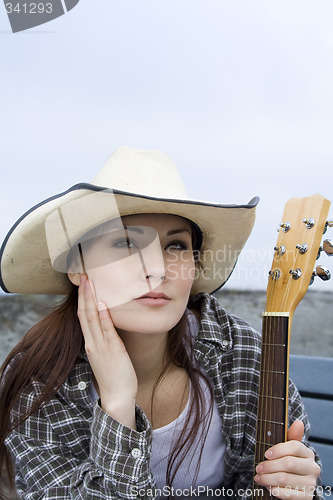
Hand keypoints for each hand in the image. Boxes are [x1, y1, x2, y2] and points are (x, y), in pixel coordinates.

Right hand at [77, 275, 137, 428]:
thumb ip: (104, 338)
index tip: (84, 283)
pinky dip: (104, 317)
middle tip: (84, 276)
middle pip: (84, 313)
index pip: (83, 316)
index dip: (83, 298)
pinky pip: (106, 331)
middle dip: (84, 294)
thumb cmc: (113, 374)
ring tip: (90, 282)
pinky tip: (104, 304)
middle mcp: (92, 342)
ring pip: (92, 319)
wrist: (116, 396)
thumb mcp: (105, 353)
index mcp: (90, 342)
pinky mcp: (112, 351)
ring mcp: (100, 346)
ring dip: (91, 299)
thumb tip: (108, 321)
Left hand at [254, 420, 320, 498]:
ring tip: (259, 477)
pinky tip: (268, 487)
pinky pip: (287, 494)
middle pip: (288, 463)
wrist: (299, 488)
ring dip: (268, 478)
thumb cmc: (290, 464)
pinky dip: (275, 490)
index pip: (295, 446)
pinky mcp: (306, 497)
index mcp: (308, 453)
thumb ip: (291, 437)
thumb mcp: (289, 451)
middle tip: (258, 468)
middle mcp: (312, 468)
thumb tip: (298, 423)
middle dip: (269, 465)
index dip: (278, 449)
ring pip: (284, 479)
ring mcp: (310, 484)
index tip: (266, 454)